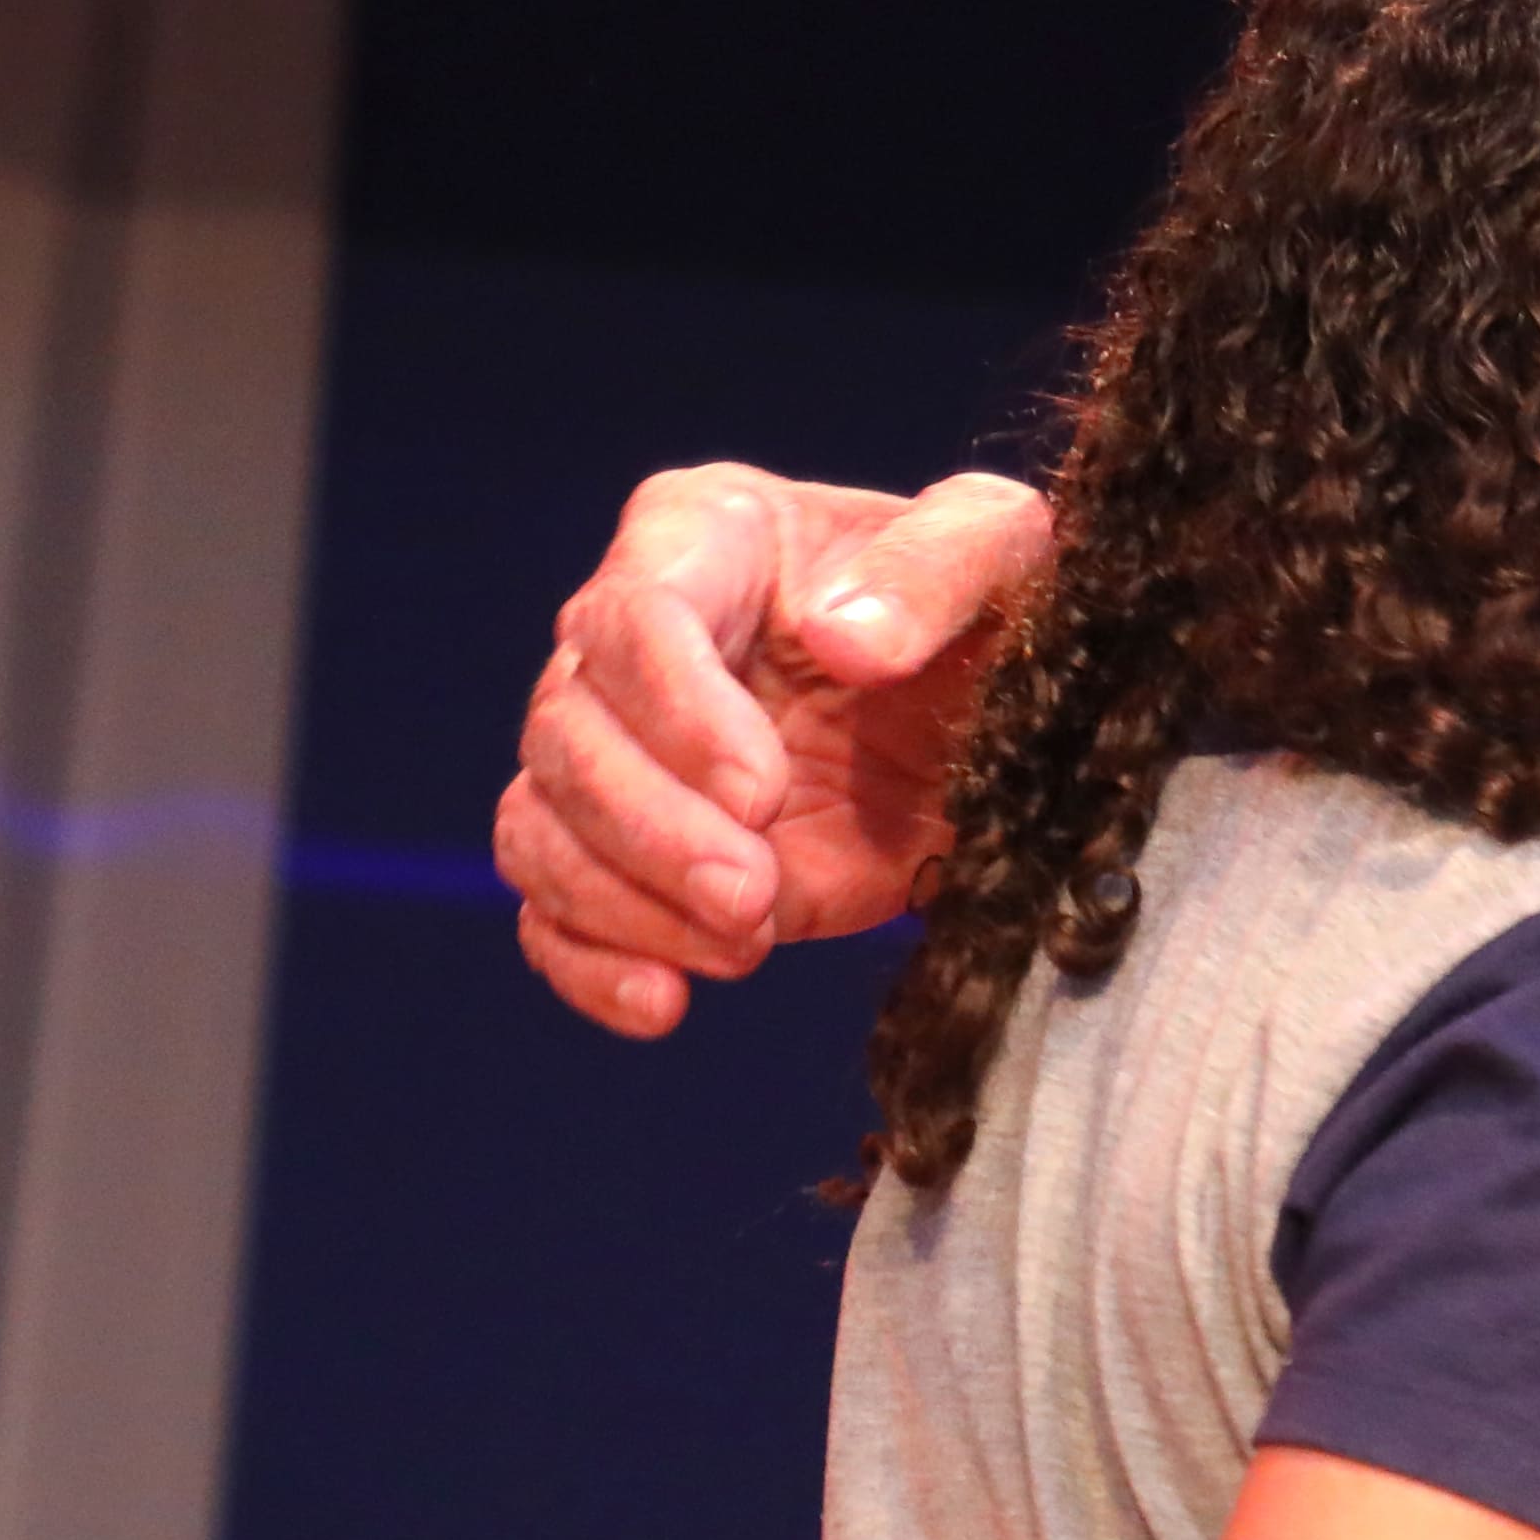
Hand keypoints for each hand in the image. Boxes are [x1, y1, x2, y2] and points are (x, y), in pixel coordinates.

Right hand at [494, 463, 1050, 1033]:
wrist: (995, 715)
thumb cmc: (988, 603)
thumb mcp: (1001, 550)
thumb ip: (933, 569)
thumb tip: (843, 640)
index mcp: (703, 536)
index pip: (634, 617)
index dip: (679, 714)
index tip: (763, 793)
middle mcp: (629, 639)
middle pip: (566, 732)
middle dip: (651, 829)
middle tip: (752, 895)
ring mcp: (623, 753)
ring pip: (539, 825)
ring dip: (624, 902)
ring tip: (744, 942)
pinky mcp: (635, 855)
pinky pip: (554, 910)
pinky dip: (590, 963)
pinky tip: (661, 1003)